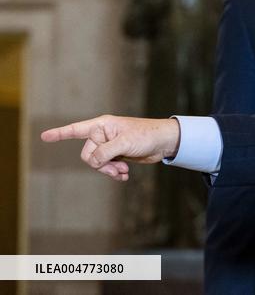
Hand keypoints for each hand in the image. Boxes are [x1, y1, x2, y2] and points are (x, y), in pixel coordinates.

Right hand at [40, 115, 180, 181]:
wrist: (163, 143)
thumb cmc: (146, 135)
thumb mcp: (124, 143)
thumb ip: (105, 152)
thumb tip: (93, 162)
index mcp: (102, 125)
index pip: (76, 130)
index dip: (60, 134)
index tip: (44, 136)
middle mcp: (102, 135)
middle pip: (88, 155)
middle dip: (101, 164)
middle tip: (118, 165)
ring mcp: (109, 145)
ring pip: (96, 164)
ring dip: (108, 170)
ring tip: (123, 171)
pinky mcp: (116, 155)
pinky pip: (106, 168)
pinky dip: (114, 173)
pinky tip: (124, 176)